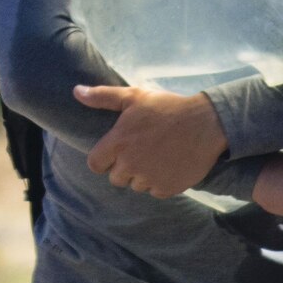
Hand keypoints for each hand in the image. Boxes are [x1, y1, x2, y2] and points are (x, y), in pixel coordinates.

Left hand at [76, 83, 228, 198]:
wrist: (206, 124)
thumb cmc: (167, 107)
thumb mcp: (134, 96)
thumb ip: (103, 97)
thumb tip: (76, 92)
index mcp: (118, 143)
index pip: (95, 164)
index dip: (103, 159)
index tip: (115, 152)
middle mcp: (130, 164)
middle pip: (116, 178)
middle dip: (124, 167)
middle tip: (141, 151)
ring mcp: (149, 178)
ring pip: (137, 186)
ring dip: (143, 176)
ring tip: (157, 156)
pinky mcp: (167, 189)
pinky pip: (156, 191)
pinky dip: (161, 182)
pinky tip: (170, 165)